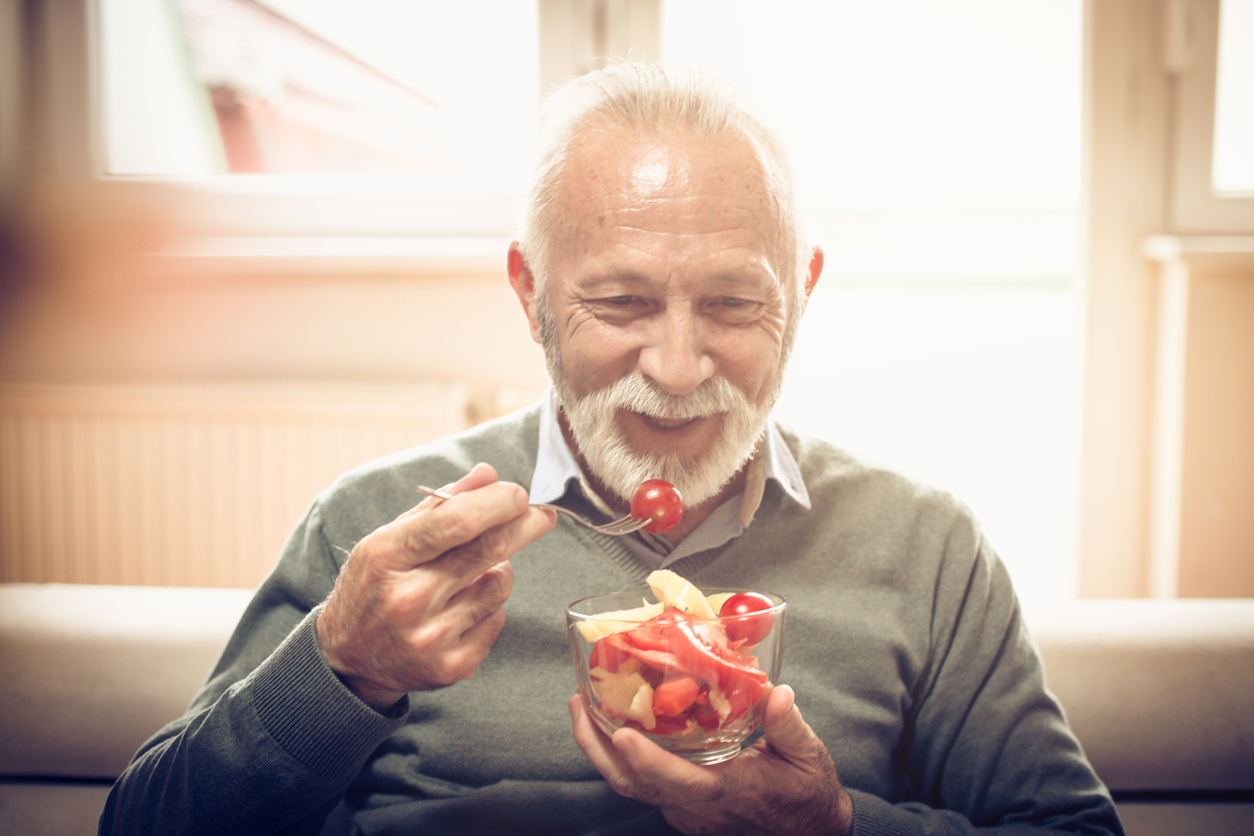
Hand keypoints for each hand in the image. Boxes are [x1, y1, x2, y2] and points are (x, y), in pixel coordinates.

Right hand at [317, 463, 555, 709]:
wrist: (348, 658)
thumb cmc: (374, 586)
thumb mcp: (389, 538)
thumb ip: (440, 505)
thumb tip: (489, 475)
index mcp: (386, 557)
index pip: (455, 521)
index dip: (496, 503)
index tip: (518, 493)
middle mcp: (407, 599)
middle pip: (488, 549)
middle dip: (524, 525)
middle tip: (541, 514)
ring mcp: (430, 637)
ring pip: (499, 584)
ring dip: (498, 569)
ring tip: (474, 572)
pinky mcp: (451, 666)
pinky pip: (497, 619)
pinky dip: (490, 607)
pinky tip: (462, 609)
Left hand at [569, 685, 852, 835]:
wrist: (809, 833)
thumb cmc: (807, 792)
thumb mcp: (808, 756)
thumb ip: (789, 725)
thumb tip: (778, 692)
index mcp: (729, 789)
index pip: (681, 781)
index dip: (648, 761)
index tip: (621, 735)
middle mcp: (698, 805)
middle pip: (634, 785)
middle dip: (597, 746)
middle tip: (578, 702)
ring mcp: (686, 810)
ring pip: (631, 786)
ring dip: (600, 749)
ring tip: (583, 706)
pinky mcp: (683, 807)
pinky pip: (641, 784)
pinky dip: (619, 757)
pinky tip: (615, 722)